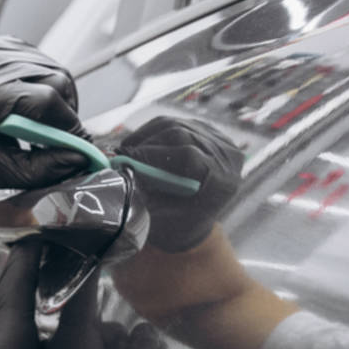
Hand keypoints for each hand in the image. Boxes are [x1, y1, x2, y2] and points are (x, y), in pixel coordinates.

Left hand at [0, 37, 89, 187]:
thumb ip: (40, 168)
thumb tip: (78, 160)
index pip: (44, 101)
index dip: (69, 128)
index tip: (79, 150)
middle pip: (55, 80)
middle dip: (65, 115)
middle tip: (57, 142)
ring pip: (53, 69)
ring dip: (58, 100)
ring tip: (41, 126)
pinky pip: (41, 61)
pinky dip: (46, 84)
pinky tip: (30, 104)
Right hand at [112, 114, 242, 252]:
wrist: (193, 222)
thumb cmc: (178, 226)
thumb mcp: (161, 218)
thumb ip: (145, 196)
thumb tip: (122, 172)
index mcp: (223, 182)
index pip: (189, 156)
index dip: (154, 155)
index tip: (127, 160)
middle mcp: (227, 156)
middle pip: (182, 135)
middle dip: (146, 144)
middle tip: (122, 155)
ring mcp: (218, 140)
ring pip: (176, 124)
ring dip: (146, 136)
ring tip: (127, 151)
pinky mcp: (206, 130)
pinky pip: (175, 122)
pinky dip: (152, 131)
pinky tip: (138, 143)